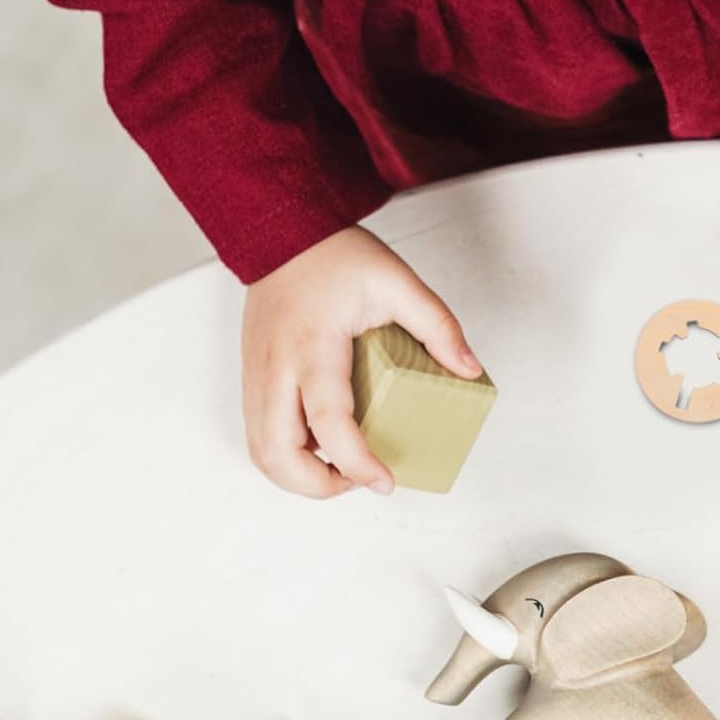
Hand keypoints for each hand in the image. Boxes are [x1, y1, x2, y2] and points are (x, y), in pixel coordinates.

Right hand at [241, 225, 481, 497]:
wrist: (283, 233)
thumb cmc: (334, 255)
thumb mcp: (397, 282)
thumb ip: (436, 326)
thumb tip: (468, 368)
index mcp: (312, 347)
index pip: (329, 422)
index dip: (356, 462)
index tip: (385, 482)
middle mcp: (275, 368)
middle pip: (278, 453)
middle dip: (319, 486)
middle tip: (363, 481)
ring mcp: (257, 375)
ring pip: (260, 451)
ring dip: (297, 476)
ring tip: (342, 471)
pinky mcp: (252, 376)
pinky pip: (258, 432)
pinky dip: (285, 455)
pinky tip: (320, 448)